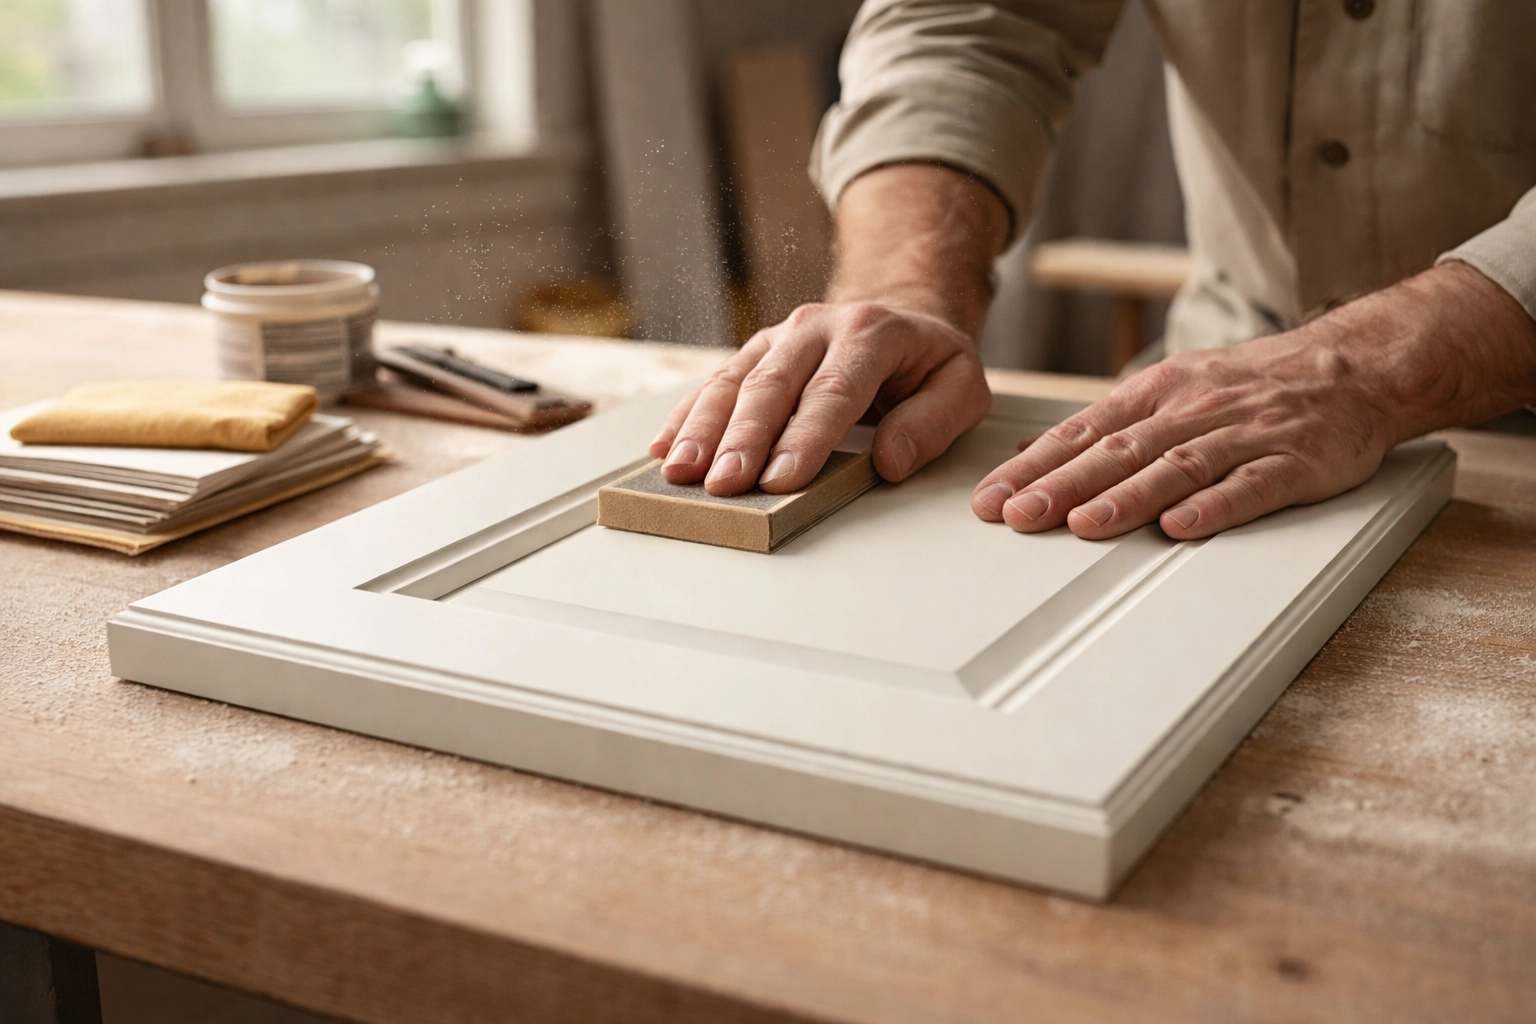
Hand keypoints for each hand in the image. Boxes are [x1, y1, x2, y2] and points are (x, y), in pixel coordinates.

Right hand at [649, 303, 990, 494]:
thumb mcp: (961, 386)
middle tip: (724, 484)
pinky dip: (687, 417)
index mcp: (870, 333)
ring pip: (734, 381)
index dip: (805, 437)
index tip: (781, 480)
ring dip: (703, 429)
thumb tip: (890, 461)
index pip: (833, 391)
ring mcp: (778, 337)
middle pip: (773, 385)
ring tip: (680, 471)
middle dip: (743, 438)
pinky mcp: (754, 353)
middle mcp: (816, 328)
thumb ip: (933, 422)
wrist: (901, 314)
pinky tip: (664, 448)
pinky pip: (715, 383)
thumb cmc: (929, 362)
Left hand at [970, 331, 1396, 539]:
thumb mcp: (1170, 388)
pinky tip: (1182, 526)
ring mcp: (1245, 435)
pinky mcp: (1294, 463)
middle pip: (1119, 450)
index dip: (1034, 466)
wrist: (1354, 367)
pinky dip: (1215, 505)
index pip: (1083, 432)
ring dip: (1128, 497)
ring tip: (1085, 524)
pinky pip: (1251, 485)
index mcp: (1158, 392)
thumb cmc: (1250, 385)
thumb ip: (1104, 424)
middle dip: (1063, 484)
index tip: (991, 498)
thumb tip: (1029, 449)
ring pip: (1178, 466)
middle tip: (1016, 515)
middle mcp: (1194, 410)